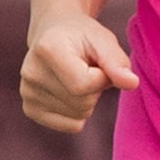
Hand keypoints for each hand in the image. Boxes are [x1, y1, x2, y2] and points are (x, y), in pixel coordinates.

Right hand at [21, 10, 139, 133]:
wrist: (55, 33)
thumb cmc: (83, 37)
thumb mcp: (104, 41)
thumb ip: (118, 62)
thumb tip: (132, 84)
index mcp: (48, 49)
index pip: (84, 85)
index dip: (102, 78)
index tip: (99, 64)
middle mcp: (31, 72)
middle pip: (81, 103)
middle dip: (96, 89)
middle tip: (88, 69)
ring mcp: (27, 92)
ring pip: (78, 115)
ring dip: (88, 99)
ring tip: (78, 76)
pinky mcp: (29, 108)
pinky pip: (69, 126)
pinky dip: (78, 113)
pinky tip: (71, 91)